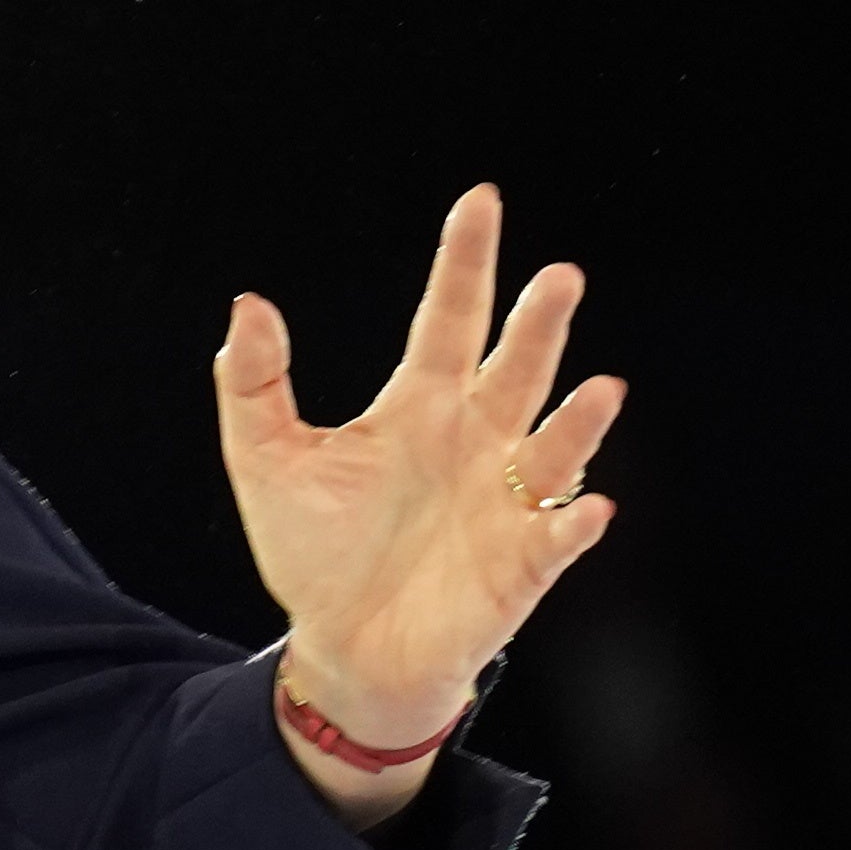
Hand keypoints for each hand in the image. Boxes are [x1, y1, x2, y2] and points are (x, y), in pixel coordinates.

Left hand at [213, 184, 624, 744]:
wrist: (344, 649)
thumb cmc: (316, 552)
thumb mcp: (266, 461)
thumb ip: (253, 384)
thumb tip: (248, 304)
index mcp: (420, 405)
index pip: (449, 318)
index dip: (465, 262)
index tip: (482, 200)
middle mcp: (476, 440)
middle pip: (515, 368)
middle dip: (538, 325)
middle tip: (560, 276)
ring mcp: (506, 501)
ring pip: (555, 447)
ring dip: (579, 421)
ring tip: (602, 389)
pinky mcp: (521, 564)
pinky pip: (558, 538)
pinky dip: (574, 523)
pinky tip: (588, 507)